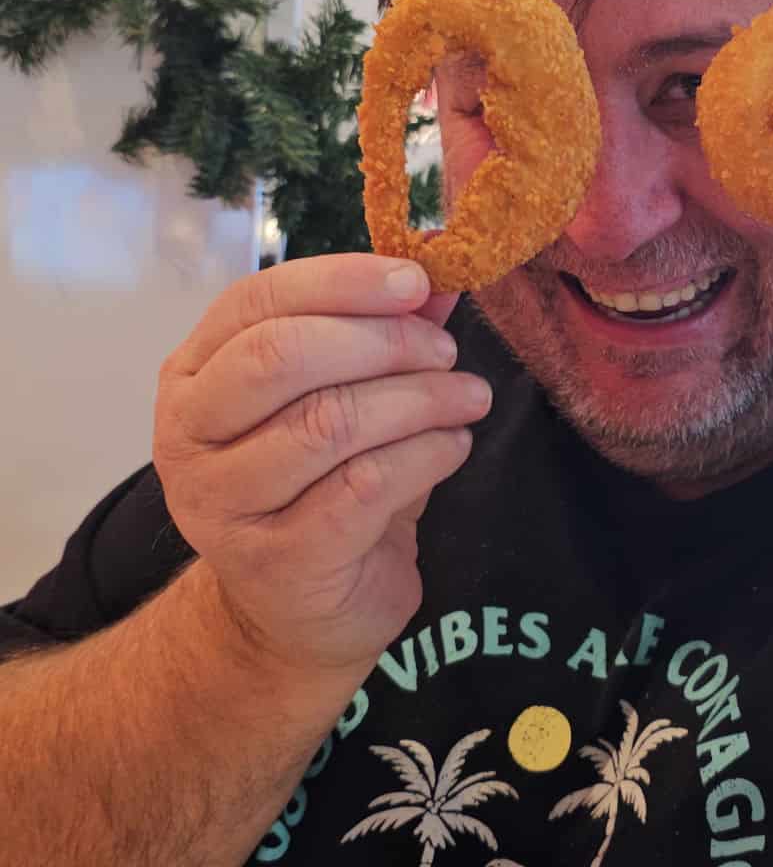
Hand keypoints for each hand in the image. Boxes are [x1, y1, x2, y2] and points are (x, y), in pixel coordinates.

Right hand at [152, 254, 491, 681]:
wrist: (298, 610)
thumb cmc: (321, 485)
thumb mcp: (348, 396)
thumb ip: (383, 333)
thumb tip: (440, 278)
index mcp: (195, 374)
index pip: (257, 300)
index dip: (343, 280)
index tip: (416, 281)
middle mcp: (188, 435)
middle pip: (282, 356)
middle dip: (383, 342)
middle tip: (447, 353)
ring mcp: (224, 504)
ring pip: (329, 422)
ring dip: (419, 399)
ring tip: (468, 398)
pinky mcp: (276, 560)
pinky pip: (364, 485)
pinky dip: (426, 454)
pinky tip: (454, 445)